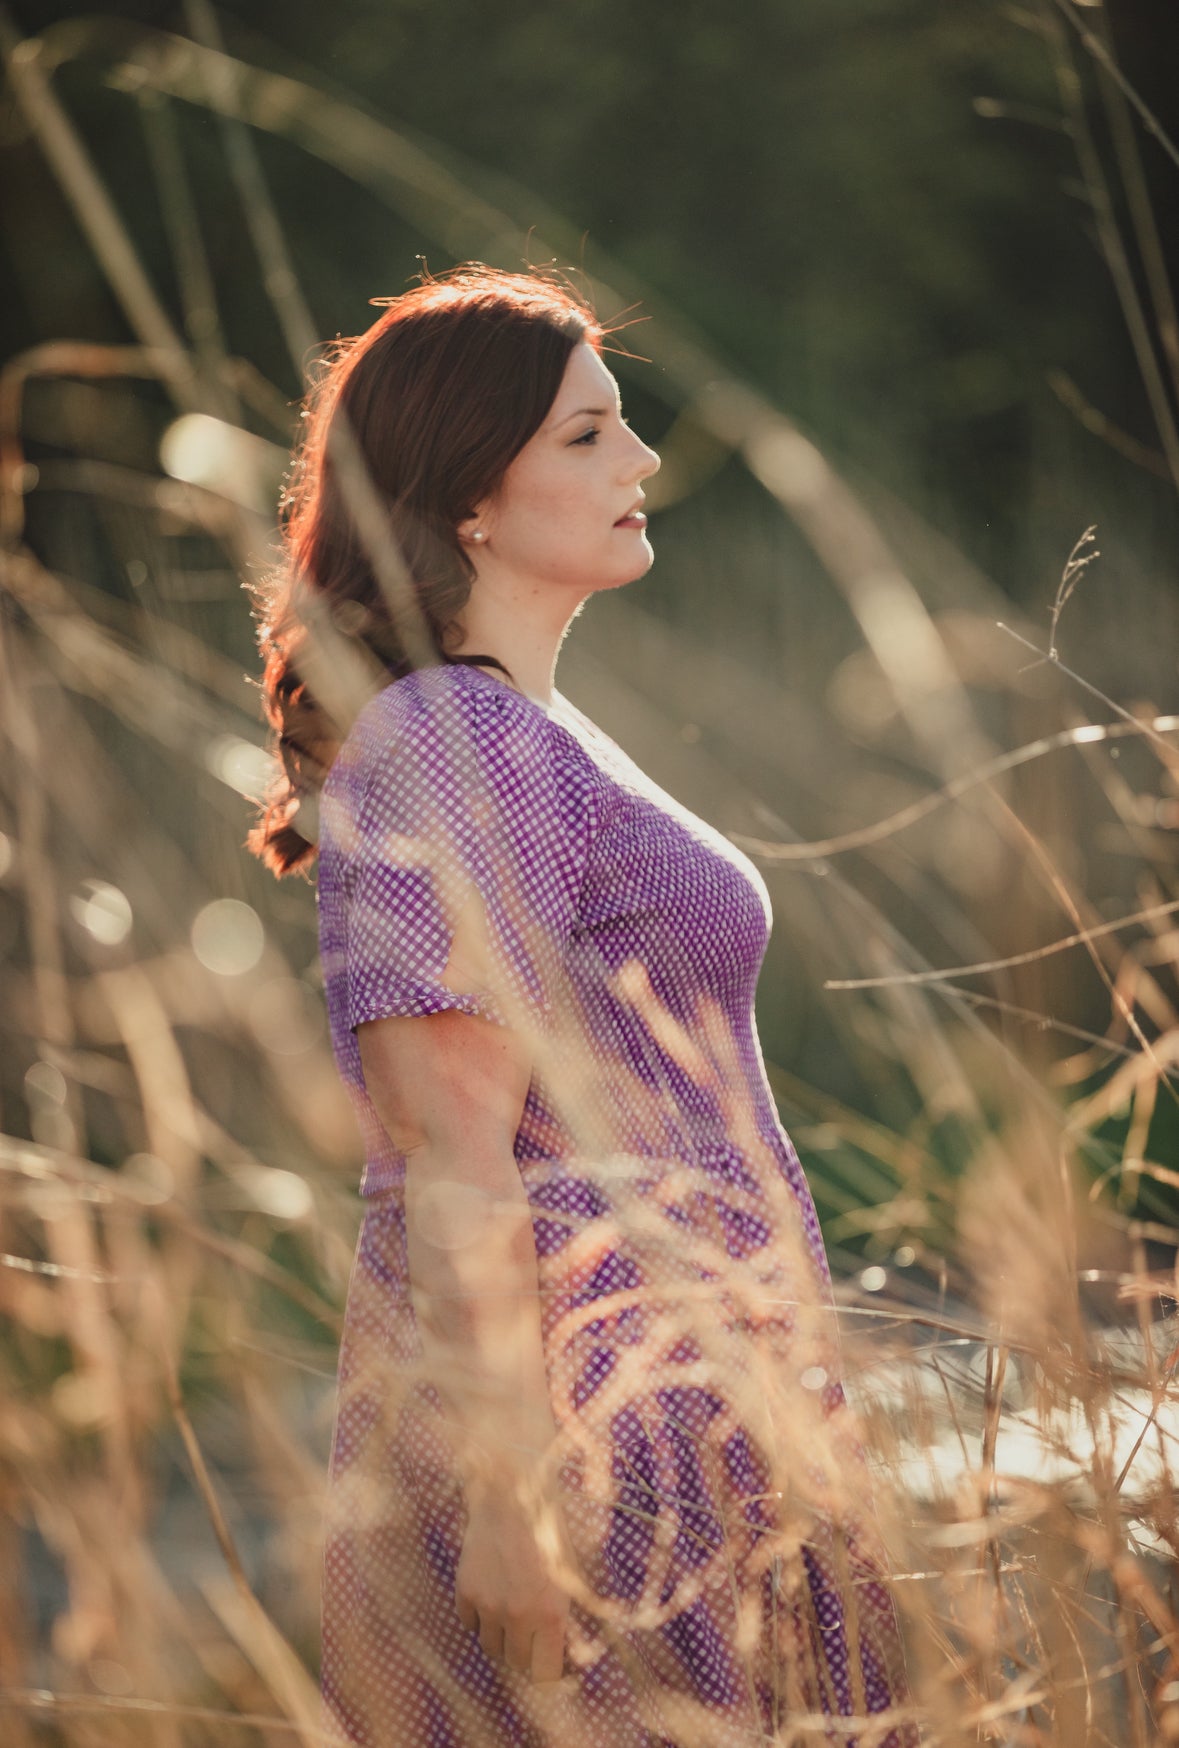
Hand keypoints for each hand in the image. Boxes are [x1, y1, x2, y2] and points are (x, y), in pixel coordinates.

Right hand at [455, 1486, 570, 1683]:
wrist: (512, 1494)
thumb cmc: (548, 1530)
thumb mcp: (569, 1574)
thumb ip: (564, 1615)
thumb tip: (565, 1652)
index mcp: (552, 1614)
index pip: (545, 1673)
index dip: (547, 1671)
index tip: (548, 1662)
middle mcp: (519, 1616)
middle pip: (516, 1663)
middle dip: (524, 1653)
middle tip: (528, 1636)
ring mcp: (489, 1605)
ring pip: (490, 1647)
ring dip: (500, 1637)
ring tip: (508, 1614)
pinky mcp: (466, 1591)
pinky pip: (470, 1623)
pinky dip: (479, 1616)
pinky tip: (489, 1595)